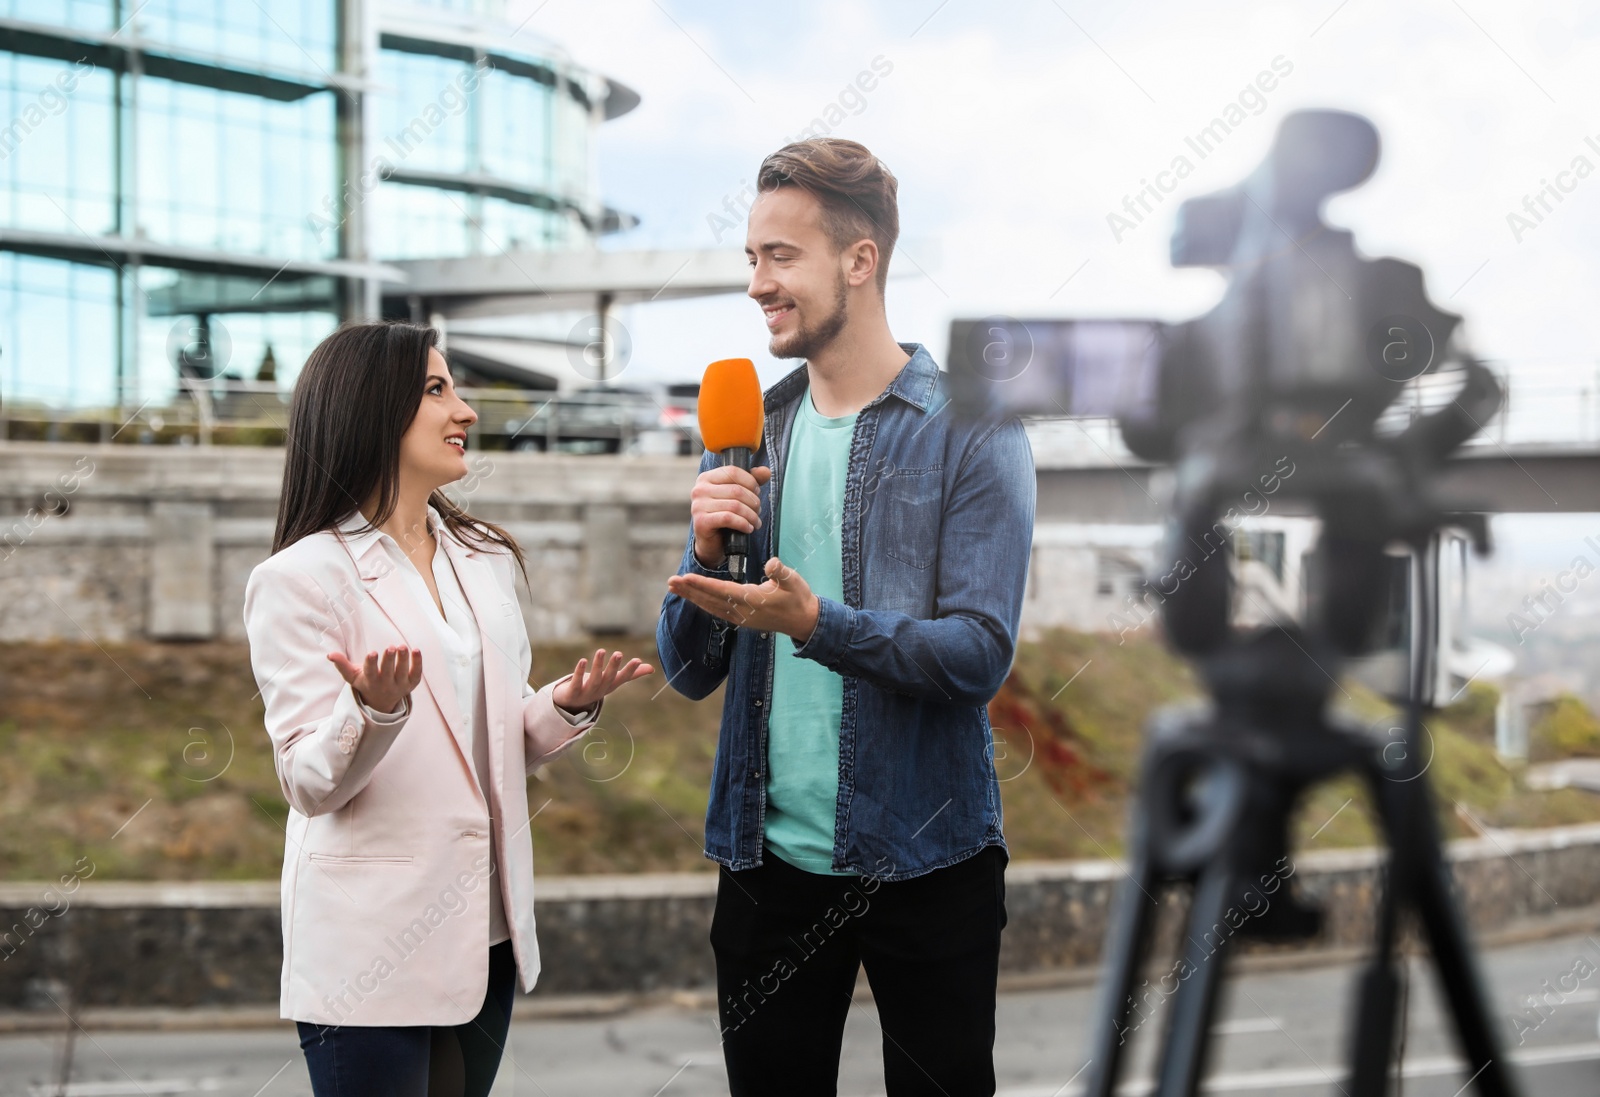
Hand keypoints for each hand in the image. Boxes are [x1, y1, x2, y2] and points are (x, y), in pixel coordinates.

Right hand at [329, 645, 421, 713]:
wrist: (382, 701)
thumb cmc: (366, 682)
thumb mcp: (352, 676)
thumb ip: (342, 665)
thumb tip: (330, 654)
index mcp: (371, 681)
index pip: (370, 673)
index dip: (371, 663)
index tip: (372, 653)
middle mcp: (386, 684)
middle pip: (388, 672)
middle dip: (389, 660)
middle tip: (391, 647)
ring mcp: (400, 685)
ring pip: (403, 672)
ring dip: (403, 660)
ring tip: (402, 646)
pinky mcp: (412, 683)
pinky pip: (416, 673)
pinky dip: (418, 663)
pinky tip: (416, 650)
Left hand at [552, 649, 655, 711]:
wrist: (571, 704)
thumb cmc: (595, 687)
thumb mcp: (613, 680)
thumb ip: (631, 674)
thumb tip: (652, 668)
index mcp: (611, 686)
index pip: (623, 678)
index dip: (630, 670)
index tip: (638, 660)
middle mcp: (600, 690)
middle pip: (608, 678)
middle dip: (613, 667)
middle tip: (618, 653)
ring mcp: (587, 693)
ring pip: (594, 680)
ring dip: (598, 666)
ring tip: (601, 651)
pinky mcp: (573, 693)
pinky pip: (577, 682)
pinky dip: (579, 673)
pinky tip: (582, 661)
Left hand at [665, 555, 819, 642]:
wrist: (804, 621)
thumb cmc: (798, 598)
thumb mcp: (794, 581)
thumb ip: (781, 572)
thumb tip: (772, 563)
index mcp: (753, 600)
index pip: (722, 590)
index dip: (703, 584)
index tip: (686, 578)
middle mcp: (743, 612)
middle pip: (711, 600)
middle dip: (690, 591)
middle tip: (671, 582)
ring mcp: (740, 618)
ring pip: (711, 607)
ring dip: (692, 597)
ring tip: (675, 588)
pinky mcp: (741, 620)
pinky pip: (716, 611)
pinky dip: (703, 603)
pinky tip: (693, 597)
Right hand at [691, 464, 771, 567]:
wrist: (712, 543)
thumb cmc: (725, 516)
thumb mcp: (738, 496)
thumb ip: (752, 481)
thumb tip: (766, 471)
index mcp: (706, 478)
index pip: (733, 471)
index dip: (750, 481)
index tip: (757, 492)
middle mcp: (699, 489)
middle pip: (736, 490)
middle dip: (753, 502)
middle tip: (758, 511)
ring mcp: (698, 505)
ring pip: (735, 505)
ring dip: (751, 515)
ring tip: (756, 522)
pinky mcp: (701, 521)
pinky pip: (729, 518)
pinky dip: (743, 524)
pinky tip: (748, 528)